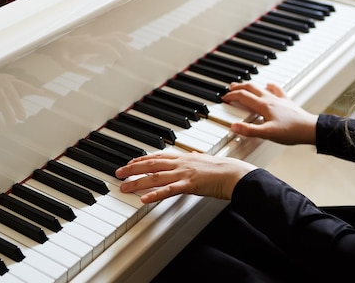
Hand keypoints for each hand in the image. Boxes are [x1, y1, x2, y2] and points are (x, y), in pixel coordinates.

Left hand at [116, 152, 255, 202]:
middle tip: (118, 173)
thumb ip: (196, 157)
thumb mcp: (206, 159)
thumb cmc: (224, 168)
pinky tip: (143, 199)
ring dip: (137, 182)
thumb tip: (193, 154)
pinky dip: (155, 195)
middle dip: (132, 169)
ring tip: (124, 187)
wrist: (236, 174)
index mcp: (183, 157)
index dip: (141, 159)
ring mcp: (183, 174)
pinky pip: (168, 191)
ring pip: (155, 177)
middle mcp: (180, 163)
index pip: (157, 156)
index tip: (130, 162)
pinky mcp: (189, 185)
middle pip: (150, 165)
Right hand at [222, 82, 317, 144]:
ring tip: (244, 85)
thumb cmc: (291, 131)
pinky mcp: (287, 102)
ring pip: (261, 87)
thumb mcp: (267, 134)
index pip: (243, 96)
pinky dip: (270, 86)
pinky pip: (277, 90)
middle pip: (250, 88)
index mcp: (264, 106)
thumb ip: (249, 130)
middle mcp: (270, 99)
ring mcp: (279, 100)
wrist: (311, 129)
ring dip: (250, 85)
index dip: (231, 96)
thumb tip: (233, 126)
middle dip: (239, 87)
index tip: (224, 98)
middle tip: (230, 88)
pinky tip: (269, 85)